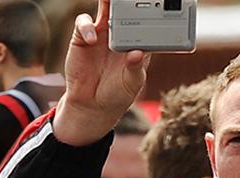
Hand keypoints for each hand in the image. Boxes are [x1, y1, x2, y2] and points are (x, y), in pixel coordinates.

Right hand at [54, 0, 149, 146]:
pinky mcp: (82, 38)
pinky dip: (87, 27)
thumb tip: (137, 54)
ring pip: (105, 8)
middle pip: (126, 8)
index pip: (147, 18)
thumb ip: (136, 68)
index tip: (157, 3)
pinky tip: (92, 40)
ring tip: (109, 0)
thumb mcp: (132, 83)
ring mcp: (101, 33)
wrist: (91, 105)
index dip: (151, 9)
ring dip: (107, 1)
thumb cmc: (117, 93)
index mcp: (138, 40)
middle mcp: (120, 32)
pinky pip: (84, 23)